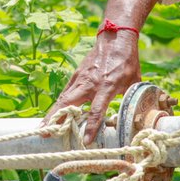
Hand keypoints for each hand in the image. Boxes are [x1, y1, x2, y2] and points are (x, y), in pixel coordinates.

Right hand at [46, 28, 141, 144]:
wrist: (115, 39)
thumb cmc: (127, 62)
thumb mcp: (134, 82)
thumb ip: (130, 100)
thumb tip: (135, 117)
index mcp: (106, 86)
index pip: (97, 110)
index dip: (91, 127)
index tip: (85, 141)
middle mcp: (90, 83)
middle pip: (70, 103)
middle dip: (57, 119)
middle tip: (47, 133)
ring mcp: (81, 78)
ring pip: (64, 98)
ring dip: (52, 113)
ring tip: (43, 127)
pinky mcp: (76, 75)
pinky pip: (66, 92)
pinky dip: (59, 104)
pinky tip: (53, 114)